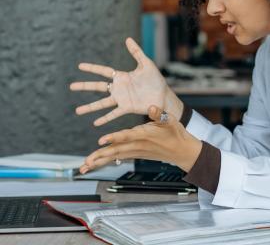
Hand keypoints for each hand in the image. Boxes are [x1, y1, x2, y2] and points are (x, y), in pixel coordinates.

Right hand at [70, 37, 182, 125]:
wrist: (164, 96)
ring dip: (90, 107)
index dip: (92, 68)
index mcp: (122, 77)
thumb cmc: (155, 80)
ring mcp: (121, 99)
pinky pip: (113, 114)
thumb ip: (136, 52)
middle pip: (98, 87)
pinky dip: (105, 118)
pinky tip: (95, 123)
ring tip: (77, 111)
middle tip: (71, 86)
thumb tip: (127, 39)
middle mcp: (119, 88)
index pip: (104, 71)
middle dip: (84, 86)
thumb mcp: (146, 64)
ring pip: (102, 103)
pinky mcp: (127, 108)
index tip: (79, 66)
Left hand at [79, 106, 201, 173]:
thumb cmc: (176, 134)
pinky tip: (95, 164)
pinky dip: (106, 161)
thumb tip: (151, 106)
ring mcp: (136, 151)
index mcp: (145, 135)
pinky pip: (118, 158)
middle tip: (86, 162)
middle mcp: (138, 145)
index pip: (127, 136)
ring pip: (115, 157)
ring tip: (84, 167)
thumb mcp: (170, 120)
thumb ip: (159, 113)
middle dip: (101, 156)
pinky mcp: (136, 154)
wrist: (182, 151)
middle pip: (116, 151)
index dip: (114, 138)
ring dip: (100, 161)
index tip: (102, 140)